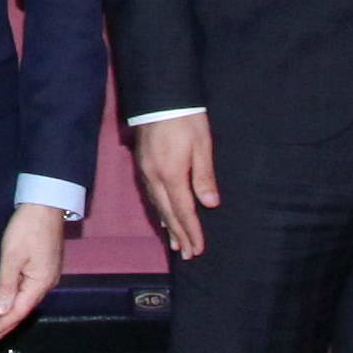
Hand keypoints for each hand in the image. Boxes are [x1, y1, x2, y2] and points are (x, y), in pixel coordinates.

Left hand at [0, 201, 66, 344]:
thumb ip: (6, 285)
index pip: (18, 313)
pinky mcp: (43, 266)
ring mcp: (46, 275)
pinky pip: (28, 291)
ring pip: (26, 301)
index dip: (1, 327)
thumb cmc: (27, 228)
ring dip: (10, 314)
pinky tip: (6, 304)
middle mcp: (47, 283)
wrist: (45, 203)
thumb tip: (0, 311)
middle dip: (5, 326)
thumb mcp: (11, 256)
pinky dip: (15, 301)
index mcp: (40, 283)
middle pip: (24, 310)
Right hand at [132, 114, 220, 262]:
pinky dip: (159, 211)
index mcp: (171, 174)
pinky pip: (151, 196)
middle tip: (187, 255)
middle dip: (179, 235)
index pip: (183, 210)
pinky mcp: (143, 165)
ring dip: (168, 226)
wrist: (160, 96)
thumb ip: (204, 176)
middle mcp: (155, 177)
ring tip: (175, 244)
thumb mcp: (202, 145)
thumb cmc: (185, 118)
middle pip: (168, 213)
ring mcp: (146, 172)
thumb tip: (210, 205)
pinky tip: (163, 216)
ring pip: (157, 206)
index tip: (198, 249)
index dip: (192, 231)